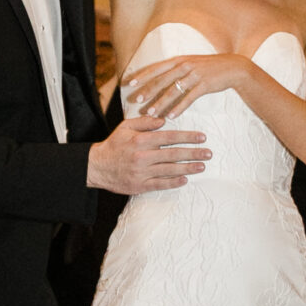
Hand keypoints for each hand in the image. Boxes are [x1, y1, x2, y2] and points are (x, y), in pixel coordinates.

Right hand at [88, 110, 207, 195]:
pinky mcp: (140, 185)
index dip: (187, 137)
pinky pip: (160, 184)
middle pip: (173, 154)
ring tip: (202, 166)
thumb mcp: (125, 126)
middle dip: (193, 153)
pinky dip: (173, 182)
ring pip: (169, 170)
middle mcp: (143, 156)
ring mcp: (142, 172)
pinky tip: (185, 180)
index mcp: (141, 140)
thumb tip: (164, 121)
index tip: (202, 137)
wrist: (97, 166)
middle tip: (209, 153)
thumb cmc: (114, 145)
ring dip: (188, 168)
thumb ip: (145, 121)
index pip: (169, 137)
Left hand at [125, 51, 242, 119]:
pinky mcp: (204, 85)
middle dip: (148, 91)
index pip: (156, 68)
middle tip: (136, 101)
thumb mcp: (191, 64)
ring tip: (151, 113)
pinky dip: (179, 108)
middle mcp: (184, 66)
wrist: (232, 68)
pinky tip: (172, 116)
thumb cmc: (209, 68)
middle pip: (161, 80)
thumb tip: (160, 78)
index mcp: (179, 60)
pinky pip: (189, 98)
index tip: (130, 83)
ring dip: (161, 103)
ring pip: (173, 91)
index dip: (143, 75)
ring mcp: (194, 75)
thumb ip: (176, 69)